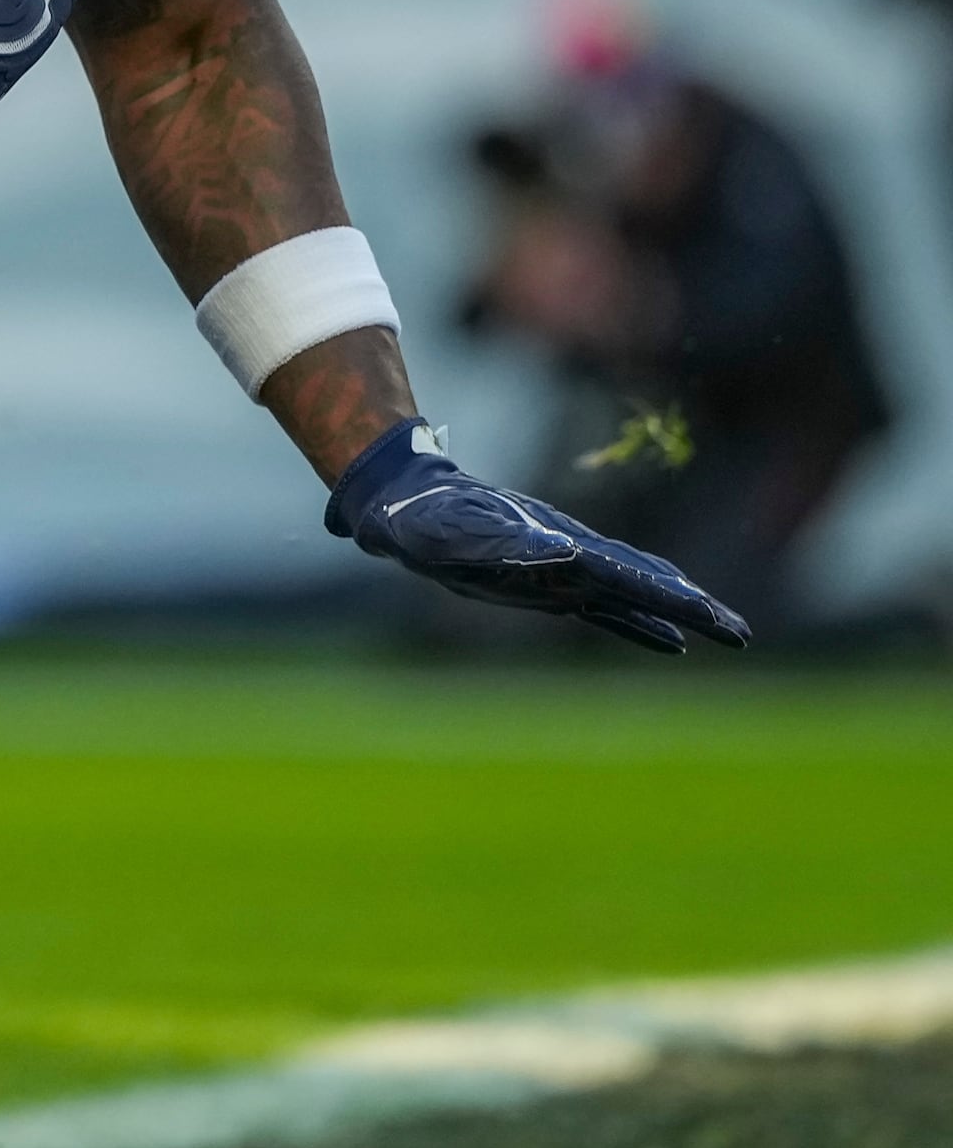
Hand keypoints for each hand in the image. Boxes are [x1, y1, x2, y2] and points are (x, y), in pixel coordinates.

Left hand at [328, 418, 750, 653]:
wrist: (406, 503)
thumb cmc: (428, 518)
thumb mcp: (460, 532)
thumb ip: (507, 543)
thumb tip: (567, 550)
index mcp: (560, 547)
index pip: (629, 577)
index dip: (671, 599)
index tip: (711, 616)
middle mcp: (572, 558)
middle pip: (646, 584)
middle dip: (694, 608)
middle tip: (741, 633)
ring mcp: (565, 571)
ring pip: (635, 596)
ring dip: (679, 616)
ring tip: (725, 632)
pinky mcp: (550, 586)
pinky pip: (607, 610)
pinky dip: (641, 625)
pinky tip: (669, 644)